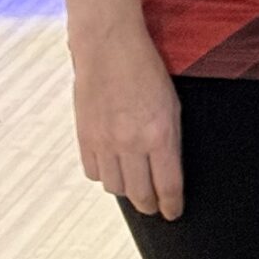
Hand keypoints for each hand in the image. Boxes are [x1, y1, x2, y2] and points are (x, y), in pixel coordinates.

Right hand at [70, 20, 183, 217]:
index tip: (174, 212)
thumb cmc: (146, 69)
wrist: (109, 46)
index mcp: (160, 134)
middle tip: (155, 207)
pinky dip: (104, 175)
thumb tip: (169, 167)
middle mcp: (131, 143)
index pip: (168, 186)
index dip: (172, 205)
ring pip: (115, 187)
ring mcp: (105, 143)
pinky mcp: (85, 138)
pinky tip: (112, 168)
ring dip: (127, 191)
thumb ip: (169, 137)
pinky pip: (93, 172)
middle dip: (150, 205)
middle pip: (140, 194)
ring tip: (135, 187)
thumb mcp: (171, 102)